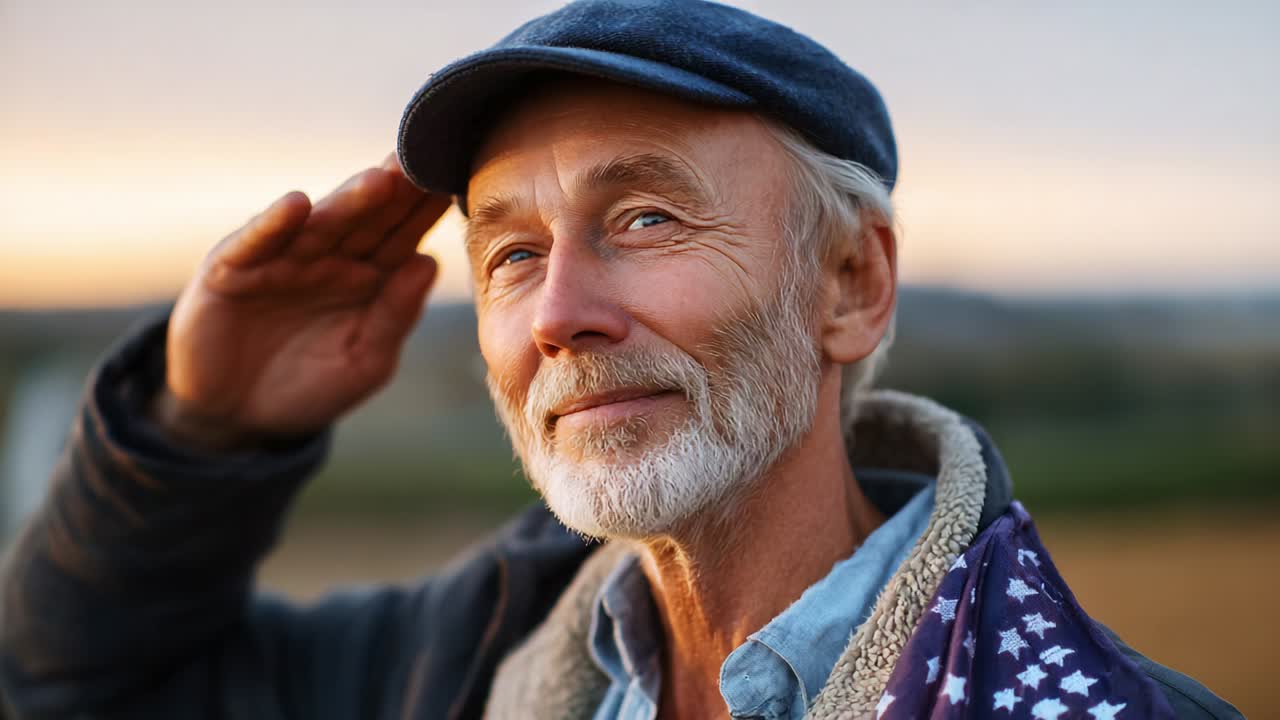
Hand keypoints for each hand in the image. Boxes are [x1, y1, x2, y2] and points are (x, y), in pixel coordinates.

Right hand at [155, 155, 451, 449]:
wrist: (238, 418)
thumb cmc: (311, 386)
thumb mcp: (366, 359)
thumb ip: (396, 315)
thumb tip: (431, 263)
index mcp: (369, 275)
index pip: (403, 235)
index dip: (427, 210)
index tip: (461, 182)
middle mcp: (329, 257)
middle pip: (368, 218)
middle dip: (398, 191)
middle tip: (429, 160)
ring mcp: (281, 259)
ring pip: (320, 224)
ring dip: (348, 201)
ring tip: (381, 180)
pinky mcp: (231, 270)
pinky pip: (254, 244)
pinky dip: (272, 225)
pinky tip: (295, 205)